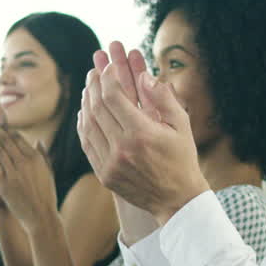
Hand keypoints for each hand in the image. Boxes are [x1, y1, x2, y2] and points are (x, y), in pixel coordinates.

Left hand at [0, 125, 58, 230]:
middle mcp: (25, 162)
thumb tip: (38, 141)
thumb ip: (42, 155)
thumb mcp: (48, 172)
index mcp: (35, 158)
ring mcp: (14, 172)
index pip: (18, 138)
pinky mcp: (5, 183)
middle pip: (6, 140)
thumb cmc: (45, 195)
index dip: (6, 128)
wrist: (41, 216)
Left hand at [76, 41, 208, 222]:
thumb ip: (163, 98)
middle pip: (98, 108)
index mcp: (141, 134)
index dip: (107, 78)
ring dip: (86, 103)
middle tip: (93, 72)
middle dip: (93, 86)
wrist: (176, 198)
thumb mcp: (181, 125)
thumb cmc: (181, 158)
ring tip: (88, 89)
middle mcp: (122, 149)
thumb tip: (144, 75)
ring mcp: (110, 163)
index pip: (114, 97)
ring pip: (88, 125)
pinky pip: (87, 144)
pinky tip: (86, 112)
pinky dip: (84, 125)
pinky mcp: (104, 174)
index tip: (107, 67)